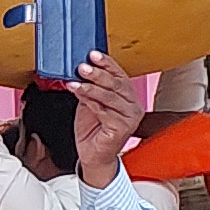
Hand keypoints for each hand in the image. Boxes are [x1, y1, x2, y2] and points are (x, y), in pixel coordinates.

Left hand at [68, 52, 141, 181]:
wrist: (93, 155)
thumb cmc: (93, 128)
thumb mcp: (90, 102)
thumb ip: (90, 88)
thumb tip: (80, 70)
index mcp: (128, 96)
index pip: (119, 75)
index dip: (107, 64)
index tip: (93, 54)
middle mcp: (133, 106)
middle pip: (117, 84)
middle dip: (98, 74)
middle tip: (82, 67)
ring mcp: (130, 118)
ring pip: (110, 97)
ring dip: (90, 87)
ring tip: (75, 81)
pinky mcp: (122, 129)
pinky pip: (105, 111)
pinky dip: (90, 102)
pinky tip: (79, 95)